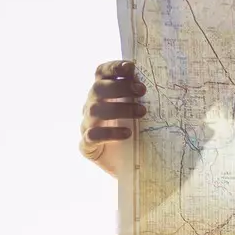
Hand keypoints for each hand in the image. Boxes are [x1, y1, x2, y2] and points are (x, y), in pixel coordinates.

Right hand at [79, 59, 145, 177]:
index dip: (114, 67)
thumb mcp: (136, 112)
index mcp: (101, 94)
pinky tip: (127, 134)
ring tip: (141, 112)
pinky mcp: (87, 146)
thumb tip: (148, 80)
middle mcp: (90, 106)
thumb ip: (137, 96)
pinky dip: (110, 133)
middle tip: (142, 91)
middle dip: (120, 87)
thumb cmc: (133, 134)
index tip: (132, 67)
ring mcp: (86, 125)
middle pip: (98, 89)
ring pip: (95, 110)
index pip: (101, 73)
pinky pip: (92, 136)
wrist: (126, 167)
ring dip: (119, 108)